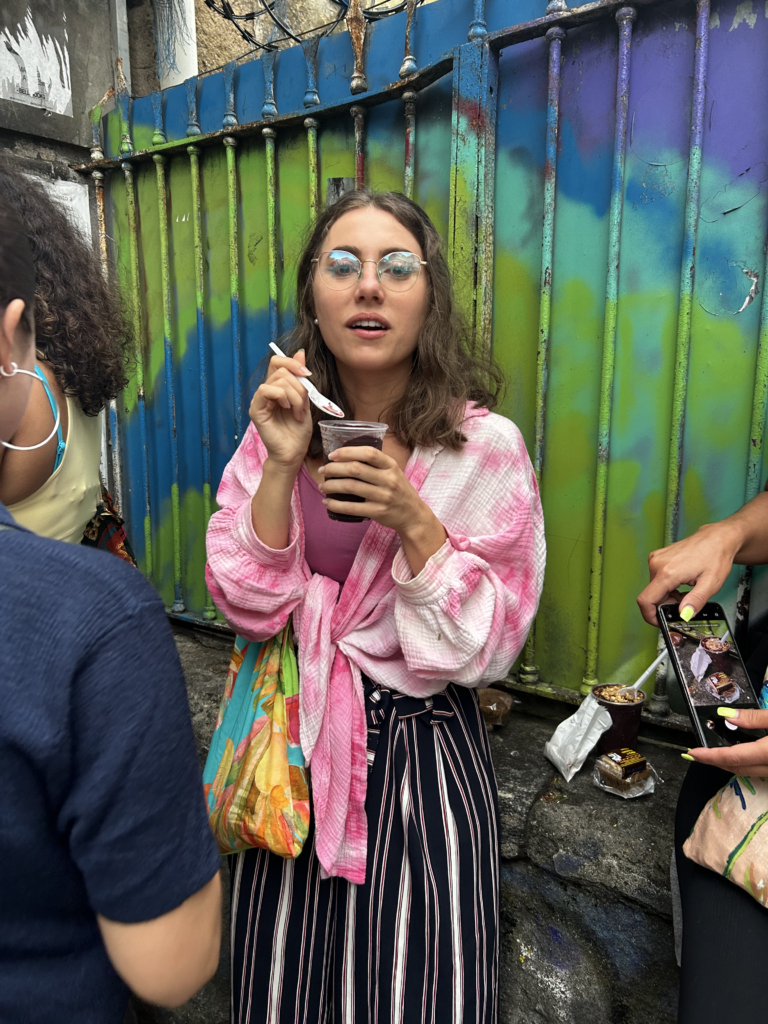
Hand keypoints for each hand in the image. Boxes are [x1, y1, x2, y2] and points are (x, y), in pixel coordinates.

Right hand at [249, 351, 311, 470]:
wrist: (293, 453)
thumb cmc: (298, 432)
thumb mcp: (305, 401)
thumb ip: (301, 379)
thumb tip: (300, 352)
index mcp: (277, 388)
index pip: (277, 362)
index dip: (292, 362)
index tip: (307, 373)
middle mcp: (266, 392)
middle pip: (281, 370)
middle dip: (299, 386)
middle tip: (303, 405)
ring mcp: (259, 400)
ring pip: (277, 380)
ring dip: (294, 395)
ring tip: (297, 412)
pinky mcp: (256, 410)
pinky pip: (265, 390)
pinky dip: (281, 397)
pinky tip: (287, 409)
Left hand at [318, 446, 424, 531]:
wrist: (413, 515)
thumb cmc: (399, 490)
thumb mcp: (394, 472)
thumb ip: (376, 464)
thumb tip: (346, 456)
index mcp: (391, 466)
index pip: (368, 453)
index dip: (348, 452)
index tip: (332, 455)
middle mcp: (388, 480)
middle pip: (355, 469)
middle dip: (334, 468)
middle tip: (323, 470)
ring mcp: (383, 497)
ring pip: (351, 487)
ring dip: (332, 485)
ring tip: (323, 486)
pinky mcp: (378, 512)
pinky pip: (352, 508)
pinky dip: (336, 504)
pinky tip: (327, 502)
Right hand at [636, 521, 742, 626]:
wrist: (717, 538)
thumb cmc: (716, 555)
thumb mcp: (711, 583)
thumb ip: (696, 601)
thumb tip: (683, 614)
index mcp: (667, 572)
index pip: (646, 600)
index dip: (650, 616)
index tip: (660, 621)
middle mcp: (657, 564)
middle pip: (651, 596)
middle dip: (666, 605)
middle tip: (685, 604)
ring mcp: (656, 559)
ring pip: (654, 588)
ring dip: (668, 596)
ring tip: (686, 592)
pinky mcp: (657, 557)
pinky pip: (656, 579)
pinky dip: (667, 587)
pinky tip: (681, 583)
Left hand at [686, 708, 767, 773]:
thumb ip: (753, 717)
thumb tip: (727, 715)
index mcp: (767, 753)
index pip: (732, 757)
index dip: (709, 756)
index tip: (691, 753)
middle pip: (737, 768)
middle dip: (714, 761)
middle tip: (696, 753)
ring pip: (746, 770)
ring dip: (727, 762)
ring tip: (710, 753)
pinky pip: (756, 768)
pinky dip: (742, 761)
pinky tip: (735, 752)